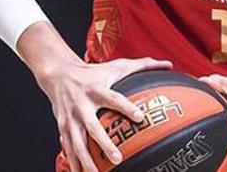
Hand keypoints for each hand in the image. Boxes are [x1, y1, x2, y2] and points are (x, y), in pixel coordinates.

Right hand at [36, 55, 171, 171]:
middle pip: (92, 127)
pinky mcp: (62, 127)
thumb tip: (168, 64)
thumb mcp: (116, 66)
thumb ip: (143, 65)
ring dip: (86, 161)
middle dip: (104, 144)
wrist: (58, 74)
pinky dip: (73, 163)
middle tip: (117, 158)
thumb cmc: (93, 72)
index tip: (140, 117)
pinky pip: (68, 148)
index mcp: (96, 89)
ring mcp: (70, 118)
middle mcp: (82, 105)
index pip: (113, 98)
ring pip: (77, 143)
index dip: (126, 107)